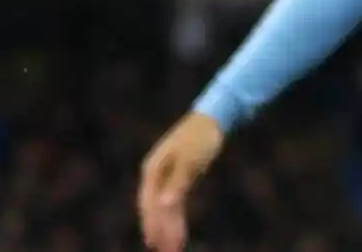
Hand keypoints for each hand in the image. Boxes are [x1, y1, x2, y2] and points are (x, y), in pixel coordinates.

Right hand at [136, 110, 223, 251]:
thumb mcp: (190, 161)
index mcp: (153, 169)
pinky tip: (178, 233)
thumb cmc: (200, 139)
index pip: (149, 202)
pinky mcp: (179, 180)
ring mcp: (166, 177)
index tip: (156, 244)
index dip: (152, 224)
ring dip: (168, 229)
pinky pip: (175, 204)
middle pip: (154, 208)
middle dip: (159, 231)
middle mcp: (156, 174)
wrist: (211, 122)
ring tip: (172, 249)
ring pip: (164, 208)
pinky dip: (176, 219)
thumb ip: (177, 184)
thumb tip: (164, 205)